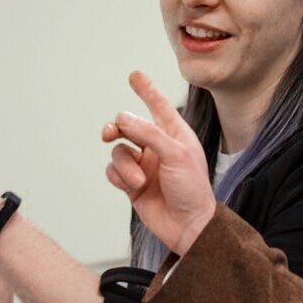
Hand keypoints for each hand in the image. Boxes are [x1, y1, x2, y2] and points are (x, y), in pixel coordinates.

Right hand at [102, 71, 214, 255]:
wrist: (189, 227)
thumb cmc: (192, 189)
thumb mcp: (176, 154)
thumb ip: (148, 133)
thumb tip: (122, 117)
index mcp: (175, 135)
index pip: (158, 106)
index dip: (146, 90)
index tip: (134, 75)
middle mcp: (158, 148)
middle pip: (129, 127)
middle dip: (117, 127)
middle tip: (110, 132)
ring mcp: (144, 166)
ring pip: (119, 151)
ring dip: (124, 165)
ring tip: (137, 180)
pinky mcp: (133, 185)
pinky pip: (114, 172)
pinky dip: (119, 177)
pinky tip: (130, 186)